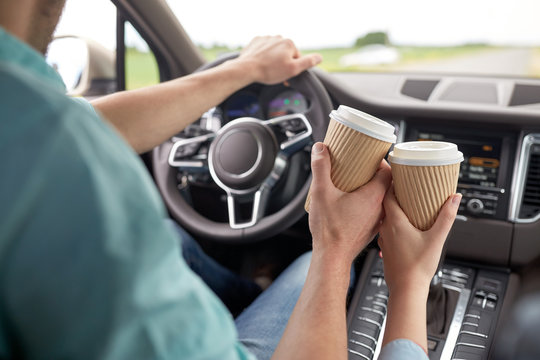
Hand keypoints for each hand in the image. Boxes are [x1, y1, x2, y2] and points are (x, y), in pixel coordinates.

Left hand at [238, 35, 321, 83]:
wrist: (247, 69)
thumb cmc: (269, 71)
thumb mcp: (293, 70)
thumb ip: (308, 62)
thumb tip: (319, 57)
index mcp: (289, 43)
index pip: (296, 58)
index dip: (292, 69)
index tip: (286, 76)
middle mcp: (278, 37)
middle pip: (285, 54)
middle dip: (283, 64)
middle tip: (276, 74)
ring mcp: (266, 38)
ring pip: (274, 52)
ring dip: (273, 60)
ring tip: (267, 70)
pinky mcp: (256, 42)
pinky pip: (264, 50)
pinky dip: (263, 57)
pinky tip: (260, 64)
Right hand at [308, 142, 391, 264]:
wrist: (331, 258)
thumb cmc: (330, 231)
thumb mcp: (321, 192)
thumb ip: (320, 167)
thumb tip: (320, 149)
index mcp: (374, 197)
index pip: (389, 172)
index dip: (382, 161)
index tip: (371, 156)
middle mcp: (380, 209)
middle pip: (386, 184)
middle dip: (375, 173)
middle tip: (363, 165)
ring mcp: (376, 221)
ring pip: (381, 199)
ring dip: (372, 189)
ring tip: (357, 182)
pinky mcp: (370, 230)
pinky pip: (374, 211)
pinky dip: (368, 203)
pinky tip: (354, 202)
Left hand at [378, 185, 460, 294]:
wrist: (406, 289)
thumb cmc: (418, 267)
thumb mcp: (437, 238)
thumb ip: (447, 217)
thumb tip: (455, 198)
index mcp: (394, 222)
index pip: (388, 195)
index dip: (393, 184)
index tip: (399, 177)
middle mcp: (385, 228)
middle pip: (385, 205)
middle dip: (394, 195)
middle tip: (404, 188)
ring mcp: (383, 239)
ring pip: (385, 218)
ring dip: (393, 211)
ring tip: (405, 206)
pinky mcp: (385, 249)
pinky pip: (386, 230)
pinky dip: (392, 224)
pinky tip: (403, 228)